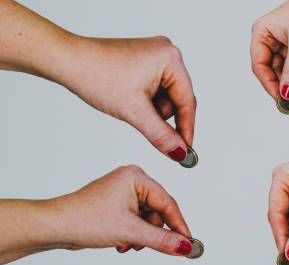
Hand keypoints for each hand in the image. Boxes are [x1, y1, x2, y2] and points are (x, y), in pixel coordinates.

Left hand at [49, 165, 195, 255]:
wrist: (54, 226)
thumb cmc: (85, 219)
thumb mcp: (131, 232)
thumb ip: (163, 240)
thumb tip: (187, 247)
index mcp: (136, 177)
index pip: (168, 203)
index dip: (179, 226)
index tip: (189, 244)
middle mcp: (131, 181)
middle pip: (159, 212)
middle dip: (154, 233)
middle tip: (151, 247)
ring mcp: (123, 193)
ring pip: (148, 220)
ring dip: (142, 236)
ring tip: (127, 244)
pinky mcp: (116, 205)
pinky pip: (136, 221)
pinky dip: (133, 235)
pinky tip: (122, 243)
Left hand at [60, 36, 196, 162]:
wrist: (66, 60)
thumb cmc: (96, 75)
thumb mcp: (135, 112)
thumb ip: (162, 136)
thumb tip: (180, 153)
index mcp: (171, 58)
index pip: (187, 102)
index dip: (187, 130)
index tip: (186, 152)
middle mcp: (166, 52)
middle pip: (178, 99)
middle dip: (165, 119)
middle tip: (158, 139)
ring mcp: (155, 56)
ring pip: (166, 97)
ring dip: (153, 111)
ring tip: (131, 110)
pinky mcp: (143, 61)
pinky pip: (155, 90)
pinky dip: (146, 103)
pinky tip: (129, 102)